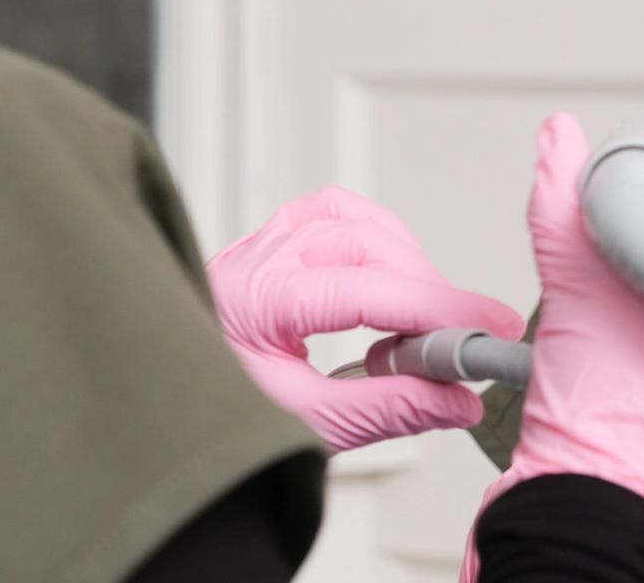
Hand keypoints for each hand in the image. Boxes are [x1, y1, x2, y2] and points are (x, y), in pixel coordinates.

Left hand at [209, 187, 525, 451]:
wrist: (153, 409)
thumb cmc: (208, 415)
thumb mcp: (304, 429)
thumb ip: (389, 408)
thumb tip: (459, 399)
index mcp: (256, 300)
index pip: (370, 290)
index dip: (442, 310)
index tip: (491, 332)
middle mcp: (257, 259)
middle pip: (370, 247)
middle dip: (429, 293)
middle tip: (466, 342)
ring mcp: (261, 245)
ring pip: (357, 222)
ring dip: (405, 262)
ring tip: (422, 318)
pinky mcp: (267, 246)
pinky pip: (332, 214)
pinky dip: (374, 237)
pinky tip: (389, 273)